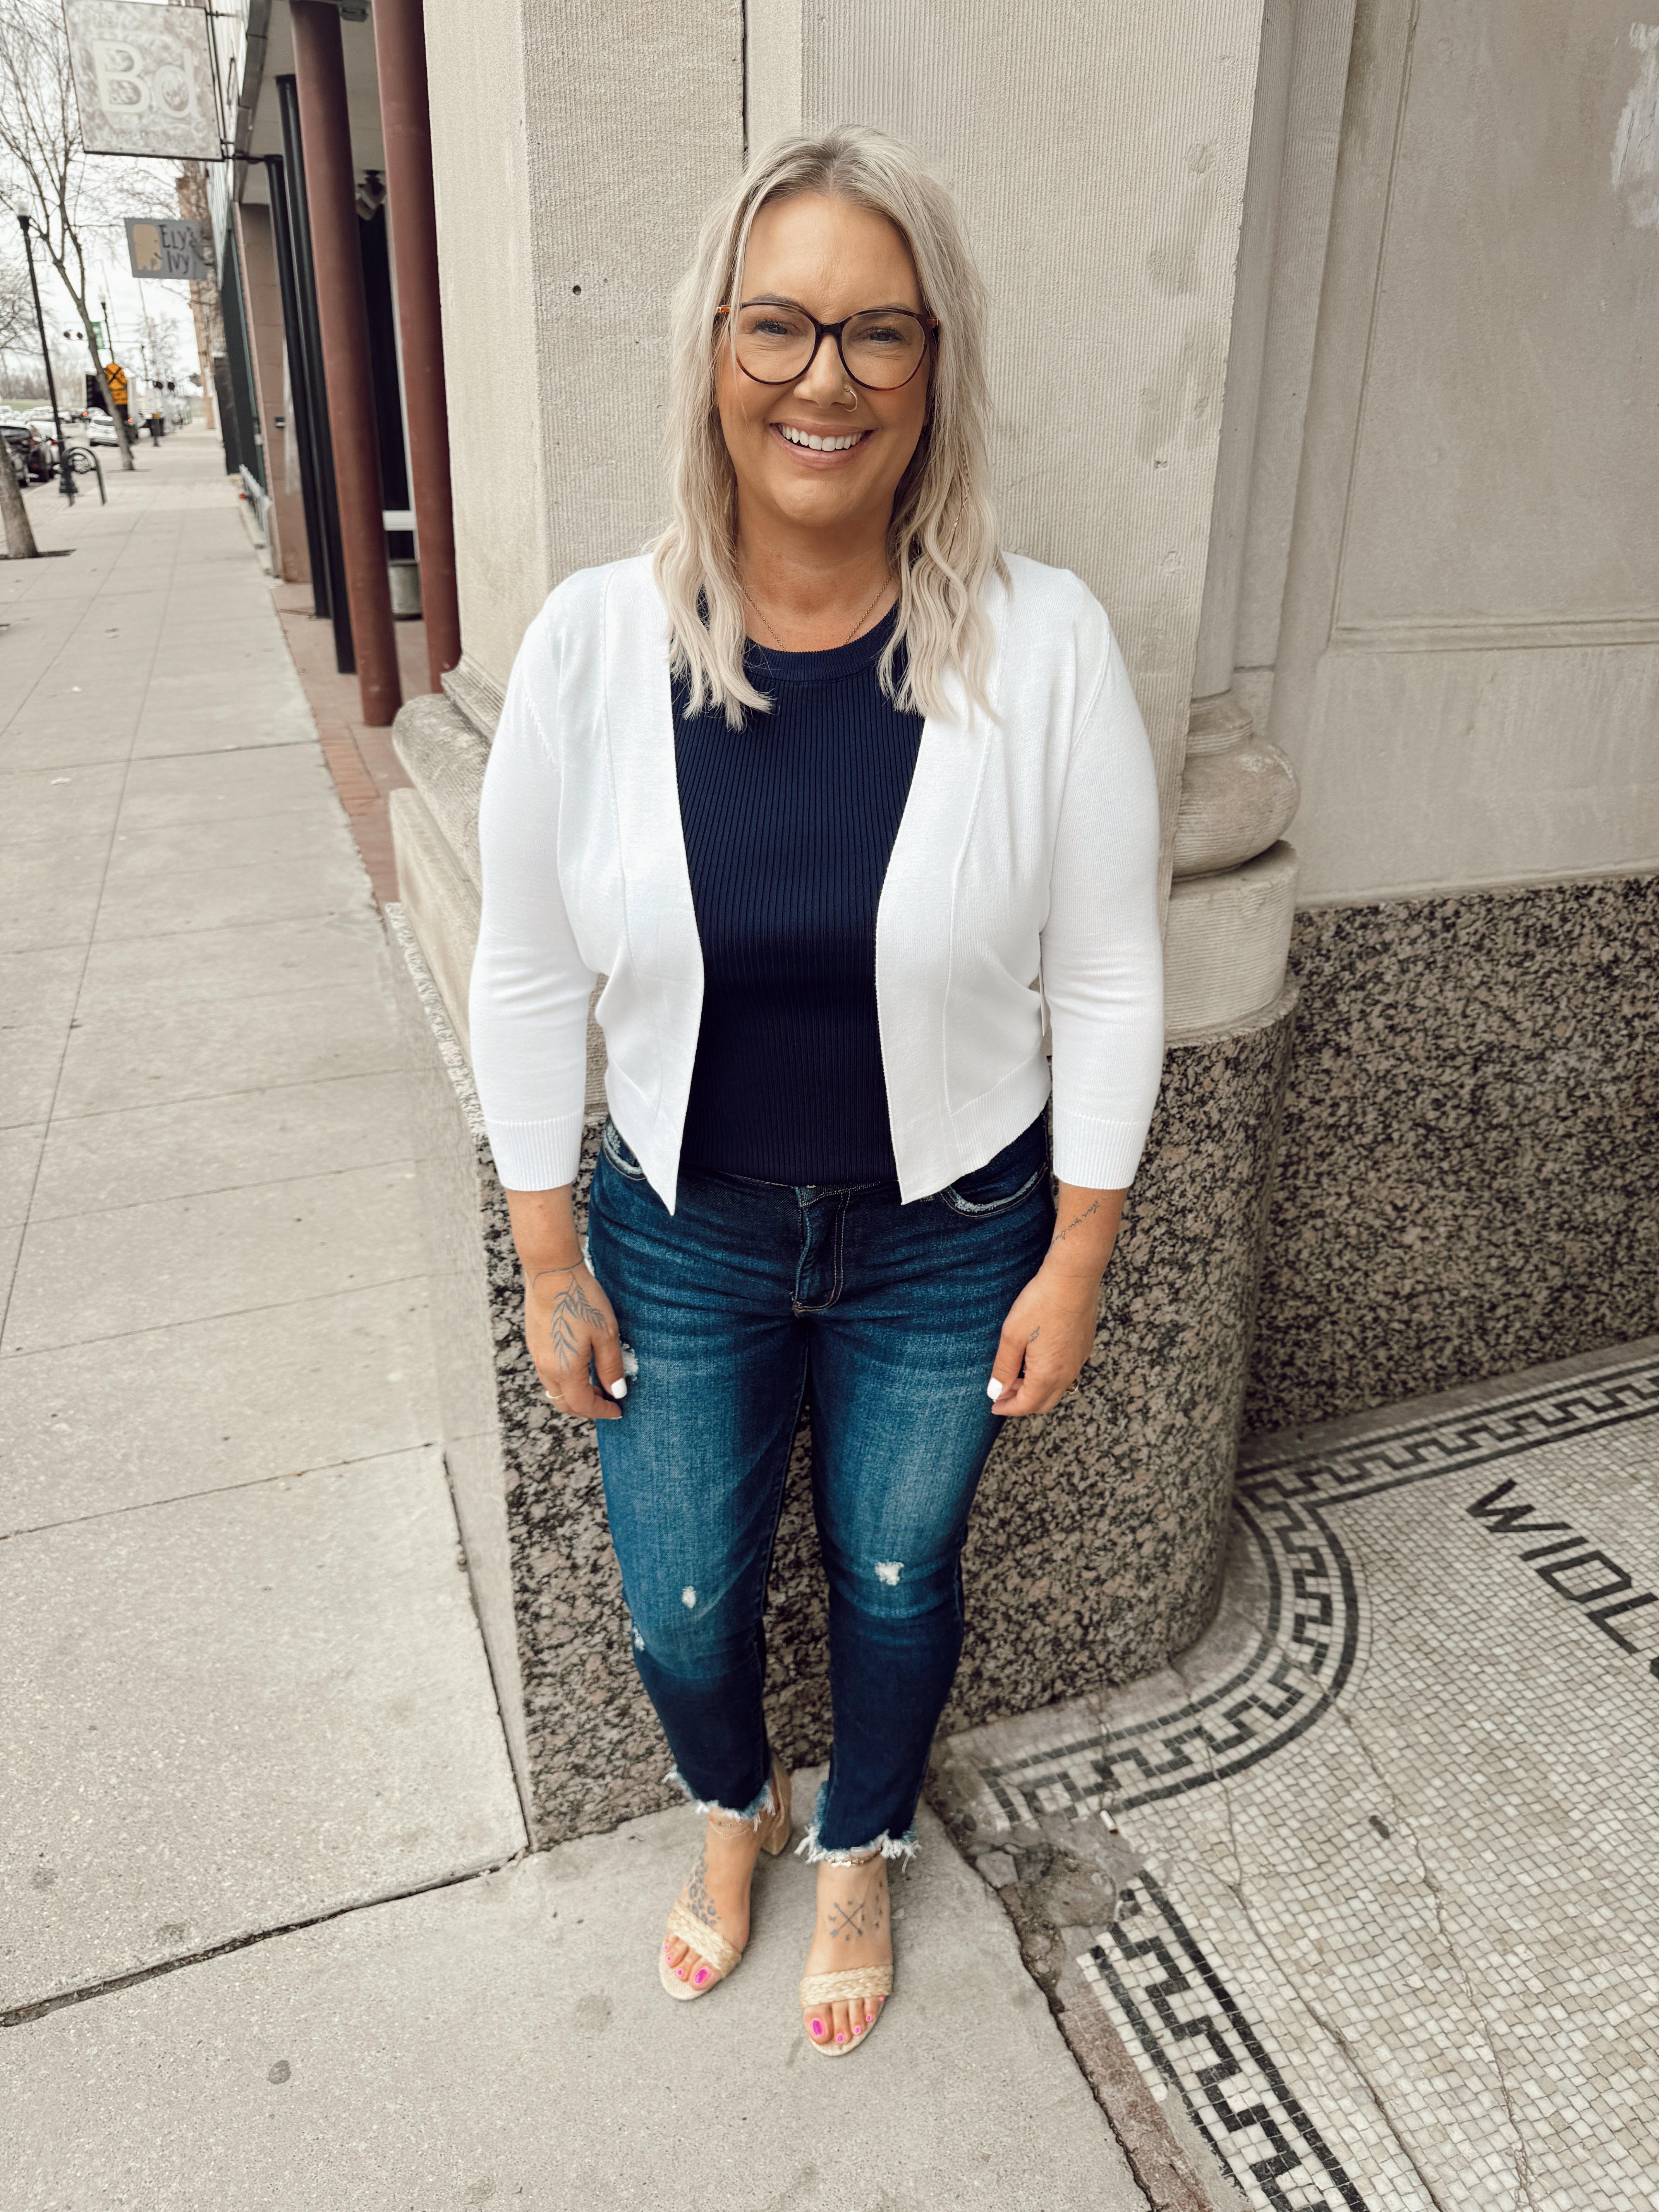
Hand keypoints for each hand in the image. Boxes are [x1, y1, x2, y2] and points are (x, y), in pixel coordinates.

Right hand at [525, 1261, 626, 1420]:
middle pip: (564, 1402)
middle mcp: (546, 1367)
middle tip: (607, 1402)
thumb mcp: (606, 1334)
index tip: (618, 1410)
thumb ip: (610, 1366)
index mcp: (565, 1370)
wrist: (551, 1271)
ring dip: (574, 1394)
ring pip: (554, 1388)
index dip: (602, 1411)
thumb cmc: (581, 1300)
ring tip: (595, 1384)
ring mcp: (537, 1354)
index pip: (583, 1405)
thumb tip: (616, 1392)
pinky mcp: (534, 1341)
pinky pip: (547, 1372)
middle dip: (586, 1408)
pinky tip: (579, 1365)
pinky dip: (564, 1379)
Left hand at [986, 1263, 1100, 1416]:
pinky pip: (1066, 1374)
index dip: (1007, 1408)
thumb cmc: (1040, 1305)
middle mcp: (1067, 1373)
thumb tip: (996, 1392)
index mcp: (1047, 1375)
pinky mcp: (1084, 1348)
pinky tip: (1036, 1361)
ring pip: (1057, 1390)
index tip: (994, 1405)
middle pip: (1043, 1403)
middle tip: (1003, 1392)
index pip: (1026, 1405)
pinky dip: (1049, 1378)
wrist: (1073, 1281)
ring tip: (1016, 1376)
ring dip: (1035, 1390)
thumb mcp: (1012, 1336)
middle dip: (1021, 1403)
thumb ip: (1003, 1368)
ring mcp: (1078, 1361)